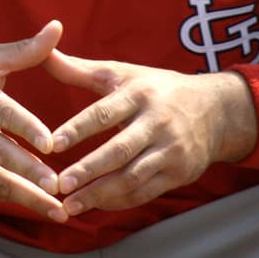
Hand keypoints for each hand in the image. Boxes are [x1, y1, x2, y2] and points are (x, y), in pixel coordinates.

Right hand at [0, 20, 68, 221]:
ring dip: (27, 195)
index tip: (49, 143)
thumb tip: (58, 27)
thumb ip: (25, 50)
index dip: (25, 127)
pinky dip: (15, 201)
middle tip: (57, 184)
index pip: (1, 112)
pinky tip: (43, 208)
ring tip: (59, 209)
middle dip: (26, 170)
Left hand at [44, 50, 255, 215]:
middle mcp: (156, 121)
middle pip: (119, 150)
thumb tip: (43, 51)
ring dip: (100, 193)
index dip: (78, 128)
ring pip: (132, 176)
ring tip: (70, 204)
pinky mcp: (178, 172)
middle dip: (89, 169)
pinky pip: (145, 192)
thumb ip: (79, 70)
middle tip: (59, 184)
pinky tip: (95, 206)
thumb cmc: (156, 89)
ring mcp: (170, 149)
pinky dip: (119, 202)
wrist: (215, 110)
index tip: (53, 143)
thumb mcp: (122, 73)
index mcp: (139, 94)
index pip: (105, 113)